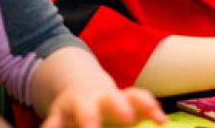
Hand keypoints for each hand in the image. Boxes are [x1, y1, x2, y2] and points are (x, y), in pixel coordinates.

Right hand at [41, 86, 164, 127]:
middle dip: (120, 107)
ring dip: (88, 121)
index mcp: (119, 98)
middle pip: (112, 99)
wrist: (77, 90)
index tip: (160, 120)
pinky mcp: (55, 117)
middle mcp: (99, 98)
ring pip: (82, 111)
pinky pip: (52, 126)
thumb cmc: (108, 107)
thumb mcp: (126, 108)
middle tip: (128, 118)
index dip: (149, 106)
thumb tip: (162, 122)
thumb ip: (144, 113)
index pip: (138, 97)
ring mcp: (76, 106)